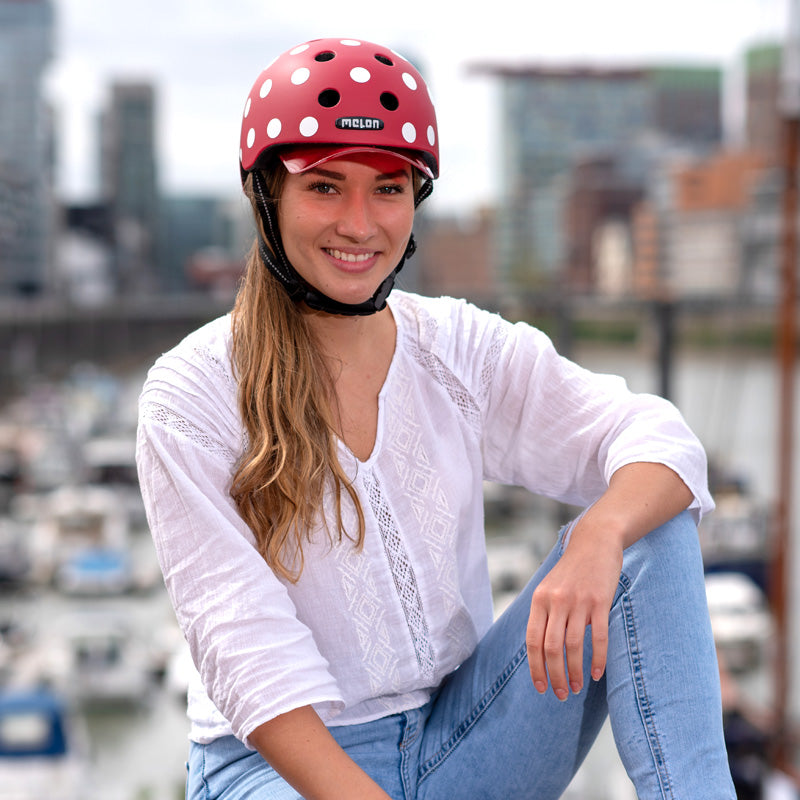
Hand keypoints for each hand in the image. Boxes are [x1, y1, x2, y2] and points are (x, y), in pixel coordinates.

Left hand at [525, 518, 622, 699]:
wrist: (595, 541)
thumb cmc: (572, 571)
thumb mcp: (549, 588)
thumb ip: (544, 614)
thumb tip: (539, 650)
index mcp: (539, 599)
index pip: (532, 641)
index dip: (535, 667)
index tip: (540, 687)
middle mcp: (556, 600)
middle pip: (551, 648)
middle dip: (554, 676)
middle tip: (560, 695)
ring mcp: (578, 601)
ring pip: (573, 646)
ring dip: (573, 672)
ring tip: (575, 688)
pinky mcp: (600, 601)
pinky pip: (598, 637)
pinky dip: (597, 659)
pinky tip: (596, 674)